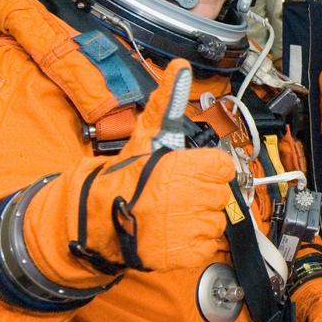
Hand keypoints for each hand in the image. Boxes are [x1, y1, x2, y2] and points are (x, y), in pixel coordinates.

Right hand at [27, 60, 237, 277]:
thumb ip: (167, 102)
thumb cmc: (124, 177)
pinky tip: (171, 234)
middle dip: (200, 194)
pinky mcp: (188, 253)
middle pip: (219, 194)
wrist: (98, 219)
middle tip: (173, 195)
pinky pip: (206, 246)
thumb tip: (179, 67)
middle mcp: (197, 197)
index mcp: (192, 167)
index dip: (206, 171)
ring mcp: (193, 227)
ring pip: (215, 221)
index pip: (223, 168)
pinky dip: (192, 244)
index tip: (188, 173)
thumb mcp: (148, 135)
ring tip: (169, 215)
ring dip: (196, 220)